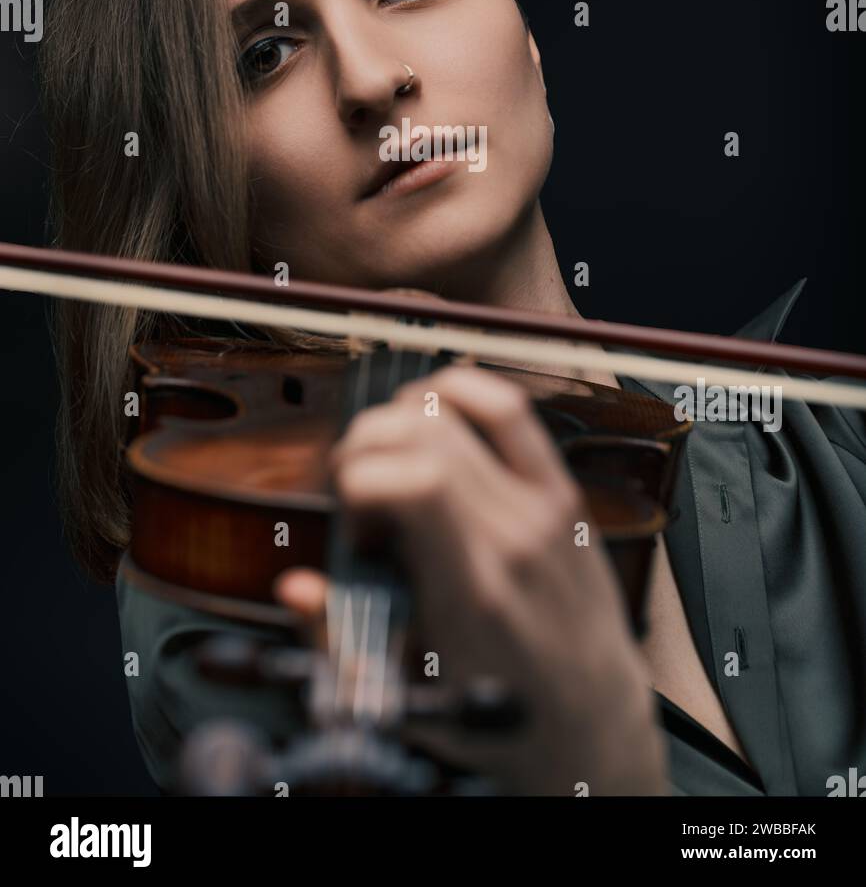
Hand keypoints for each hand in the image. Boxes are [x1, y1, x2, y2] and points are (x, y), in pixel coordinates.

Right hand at [275, 364, 667, 795]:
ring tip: (388, 457)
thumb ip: (344, 641)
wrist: (591, 721)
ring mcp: (544, 507)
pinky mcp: (562, 493)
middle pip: (427, 433)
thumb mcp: (408, 699)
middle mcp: (514, 535)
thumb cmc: (498, 714)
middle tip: (358, 492)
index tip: (352, 526)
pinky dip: (462, 389)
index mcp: (473, 589)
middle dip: (366, 444)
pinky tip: (430, 411)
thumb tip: (295, 586)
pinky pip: (512, 411)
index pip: (416, 482)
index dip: (359, 479)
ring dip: (404, 414)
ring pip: (463, 409)